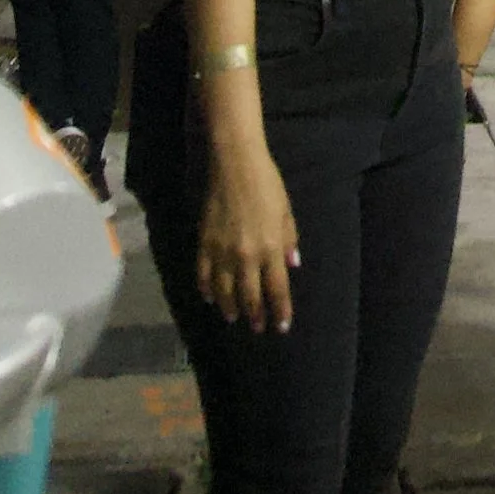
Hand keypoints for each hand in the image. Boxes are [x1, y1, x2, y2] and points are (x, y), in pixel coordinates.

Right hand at [195, 146, 300, 332]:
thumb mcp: (286, 211)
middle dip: (256, 316)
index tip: (282, 326)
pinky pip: (203, 276)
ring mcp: (222, 252)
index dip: (280, 311)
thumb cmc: (267, 184)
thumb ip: (289, 240)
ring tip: (234, 317)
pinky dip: (207, 290)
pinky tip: (210, 298)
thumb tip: (291, 265)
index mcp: (271, 248)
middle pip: (251, 296)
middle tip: (257, 328)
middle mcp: (247, 256)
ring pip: (225, 292)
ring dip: (230, 308)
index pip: (277, 289)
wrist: (235, 165)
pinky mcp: (204, 244)